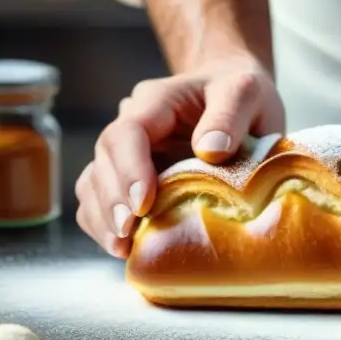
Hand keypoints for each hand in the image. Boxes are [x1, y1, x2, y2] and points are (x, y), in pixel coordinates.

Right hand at [75, 56, 284, 257]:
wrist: (236, 96)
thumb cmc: (240, 92)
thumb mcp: (246, 91)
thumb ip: (230, 116)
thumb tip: (209, 151)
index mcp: (157, 102)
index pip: (127, 132)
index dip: (130, 168)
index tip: (143, 202)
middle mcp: (133, 125)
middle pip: (104, 160)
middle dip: (112, 200)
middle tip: (128, 233)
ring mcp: (129, 153)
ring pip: (94, 182)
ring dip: (103, 217)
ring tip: (122, 247)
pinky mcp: (131, 177)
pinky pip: (101, 200)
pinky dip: (104, 225)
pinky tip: (123, 248)